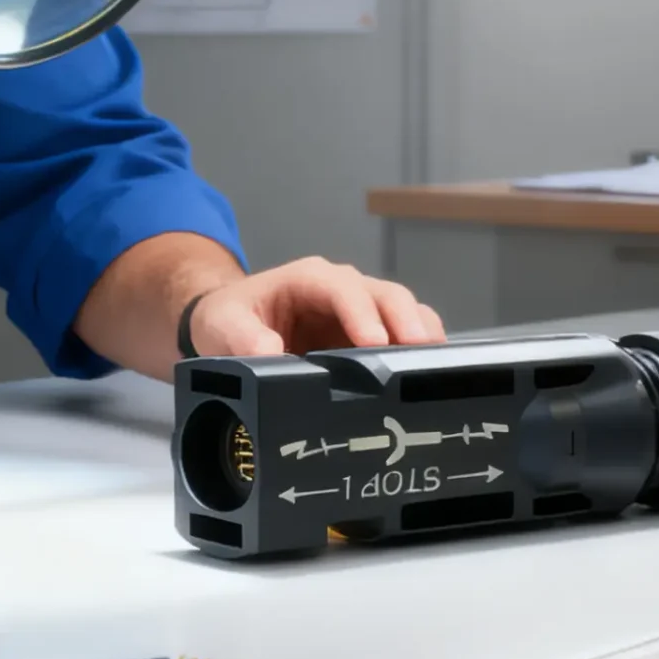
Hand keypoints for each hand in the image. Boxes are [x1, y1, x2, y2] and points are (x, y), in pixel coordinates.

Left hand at [189, 257, 443, 355]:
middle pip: (385, 295)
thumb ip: (243, 338)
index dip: (362, 313)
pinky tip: (427, 379)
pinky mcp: (370, 336)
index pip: (342, 288)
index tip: (374, 343)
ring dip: (421, 336)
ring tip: (435, 368)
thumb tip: (271, 354)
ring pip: (404, 313)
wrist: (232, 328)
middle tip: (420, 353)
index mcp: (309, 279)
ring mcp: (361, 312)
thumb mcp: (223, 325)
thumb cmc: (229, 318)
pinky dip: (418, 354)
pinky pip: (403, 338)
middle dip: (405, 321)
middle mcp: (342, 289)